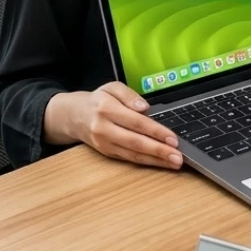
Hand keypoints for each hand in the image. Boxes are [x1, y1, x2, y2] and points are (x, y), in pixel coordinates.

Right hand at [44, 83, 182, 168]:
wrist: (73, 116)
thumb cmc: (98, 100)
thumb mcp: (112, 87)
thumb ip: (129, 95)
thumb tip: (144, 107)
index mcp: (107, 109)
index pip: (136, 122)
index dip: (156, 131)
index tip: (173, 138)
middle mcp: (104, 129)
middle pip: (135, 142)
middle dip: (159, 151)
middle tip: (178, 157)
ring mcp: (104, 143)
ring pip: (132, 154)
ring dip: (155, 160)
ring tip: (174, 163)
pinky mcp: (106, 152)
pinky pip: (128, 158)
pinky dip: (145, 161)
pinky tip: (159, 162)